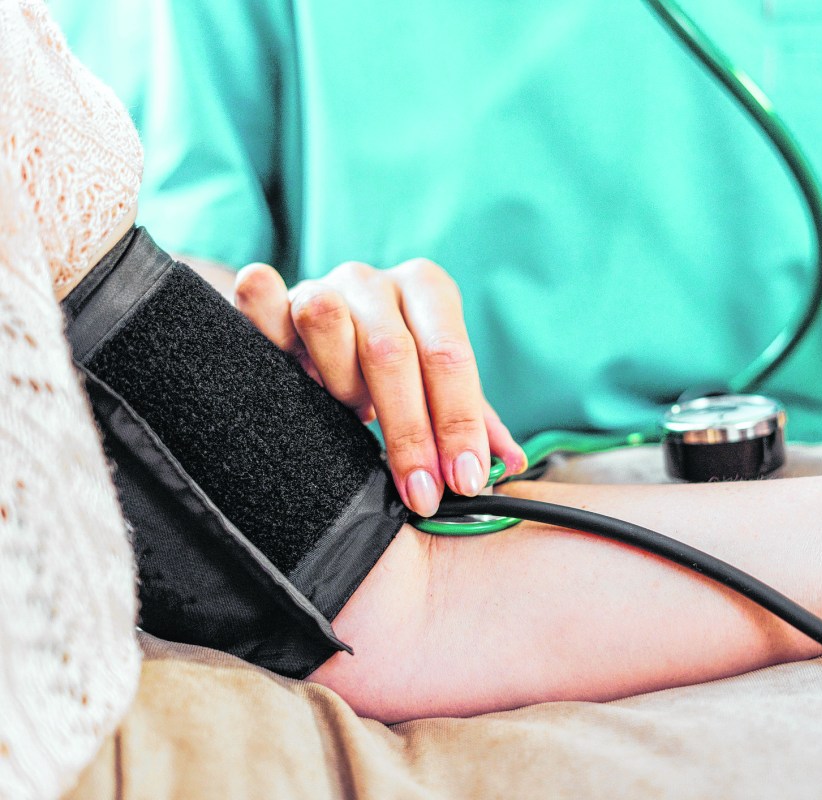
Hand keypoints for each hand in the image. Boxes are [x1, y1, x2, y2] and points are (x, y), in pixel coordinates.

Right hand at [233, 259, 525, 516]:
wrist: (331, 331)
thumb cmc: (396, 370)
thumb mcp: (438, 388)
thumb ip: (474, 421)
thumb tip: (509, 464)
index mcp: (428, 289)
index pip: (449, 357)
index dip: (459, 424)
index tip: (465, 482)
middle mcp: (375, 279)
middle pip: (392, 352)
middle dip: (409, 434)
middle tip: (420, 494)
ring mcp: (320, 282)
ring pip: (326, 322)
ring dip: (340, 384)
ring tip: (352, 416)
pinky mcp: (271, 295)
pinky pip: (260, 295)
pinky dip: (270, 330)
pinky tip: (295, 377)